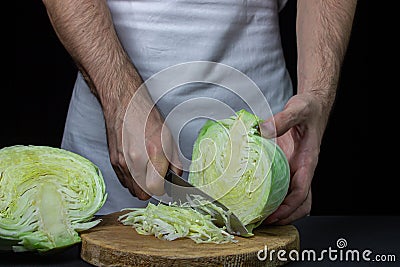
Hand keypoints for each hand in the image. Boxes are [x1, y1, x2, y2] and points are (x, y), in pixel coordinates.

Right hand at [104, 87, 181, 199]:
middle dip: (151, 190)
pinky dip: (131, 180)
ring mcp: (122, 163)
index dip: (162, 189)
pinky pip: (124, 181)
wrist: (124, 105)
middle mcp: (135, 161)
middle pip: (142, 194)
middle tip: (157, 179)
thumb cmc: (146, 118)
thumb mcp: (168, 138)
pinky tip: (137, 167)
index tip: (165, 184)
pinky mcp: (113, 162)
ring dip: (140, 186)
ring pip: (132, 190)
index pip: (156, 188)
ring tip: (147, 172)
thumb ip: (174, 162)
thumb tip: (176, 176)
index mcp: (153, 154)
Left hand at [261, 93, 327, 224]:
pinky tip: (258, 197)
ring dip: (281, 211)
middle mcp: (303, 169)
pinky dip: (274, 197)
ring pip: (293, 199)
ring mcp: (295, 170)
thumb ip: (281, 120)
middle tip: (264, 222)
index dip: (289, 207)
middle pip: (301, 203)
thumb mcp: (297, 109)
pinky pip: (283, 187)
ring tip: (260, 216)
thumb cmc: (308, 109)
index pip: (302, 191)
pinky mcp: (287, 166)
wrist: (311, 106)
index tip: (274, 216)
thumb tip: (262, 129)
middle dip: (286, 216)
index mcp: (307, 161)